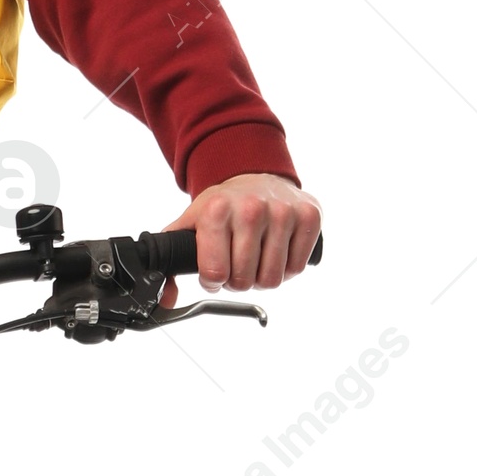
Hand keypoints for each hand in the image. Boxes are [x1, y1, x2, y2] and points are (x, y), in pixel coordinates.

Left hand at [165, 174, 321, 295]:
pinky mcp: (309, 216)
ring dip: (262, 277)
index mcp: (216, 210)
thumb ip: (171, 262)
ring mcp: (283, 211)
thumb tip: (167, 298)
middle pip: (244, 280)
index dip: (213, 281)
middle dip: (237, 281)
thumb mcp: (189, 225)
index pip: (216, 273)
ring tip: (255, 259)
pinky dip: (286, 268)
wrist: (254, 176)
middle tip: (236, 266)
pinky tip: (276, 252)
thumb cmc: (222, 207)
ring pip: (273, 279)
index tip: (215, 272)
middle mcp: (251, 208)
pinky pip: (297, 267)